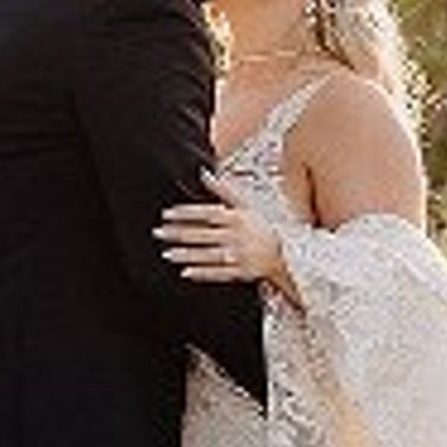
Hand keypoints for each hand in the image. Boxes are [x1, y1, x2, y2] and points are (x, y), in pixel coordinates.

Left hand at [157, 175, 287, 290]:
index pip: (207, 213)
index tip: (166, 214)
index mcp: (238, 218)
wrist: (288, 253)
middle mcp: (238, 236)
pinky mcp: (242, 272)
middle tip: (157, 233)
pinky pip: (219, 273)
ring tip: (166, 254)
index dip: (186, 213)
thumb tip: (203, 173)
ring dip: (186, 255)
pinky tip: (185, 272)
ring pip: (208, 255)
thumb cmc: (264, 226)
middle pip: (203, 235)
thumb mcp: (247, 205)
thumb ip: (224, 190)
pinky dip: (203, 273)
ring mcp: (240, 255)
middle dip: (178, 234)